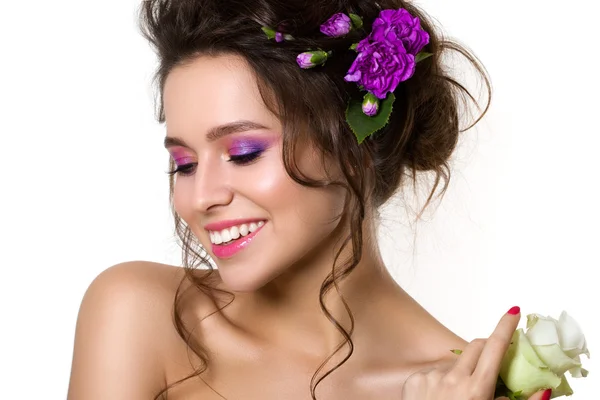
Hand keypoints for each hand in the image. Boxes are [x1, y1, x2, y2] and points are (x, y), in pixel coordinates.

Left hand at [401, 306, 552, 399]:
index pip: (495, 348)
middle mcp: (453, 379)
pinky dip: (441, 381)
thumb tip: (542, 390)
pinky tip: (440, 398)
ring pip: (454, 362)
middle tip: (492, 362)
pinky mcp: (415, 379)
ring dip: (461, 372)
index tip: (514, 311)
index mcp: (476, 390)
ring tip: (459, 396)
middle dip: (486, 348)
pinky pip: (434, 372)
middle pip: (475, 346)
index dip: (505, 327)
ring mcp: (432, 377)